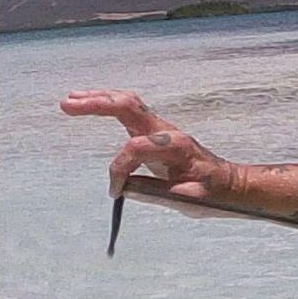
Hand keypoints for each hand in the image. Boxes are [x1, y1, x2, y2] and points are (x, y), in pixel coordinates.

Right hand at [59, 89, 236, 199]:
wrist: (231, 185)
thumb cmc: (214, 194)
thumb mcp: (190, 199)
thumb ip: (159, 193)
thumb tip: (125, 188)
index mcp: (177, 146)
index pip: (136, 148)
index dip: (120, 170)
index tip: (116, 192)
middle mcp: (168, 131)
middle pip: (130, 107)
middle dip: (98, 104)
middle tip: (66, 105)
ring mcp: (162, 128)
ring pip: (128, 104)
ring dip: (99, 99)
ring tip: (69, 100)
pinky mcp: (156, 132)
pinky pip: (130, 111)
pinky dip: (108, 105)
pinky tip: (90, 103)